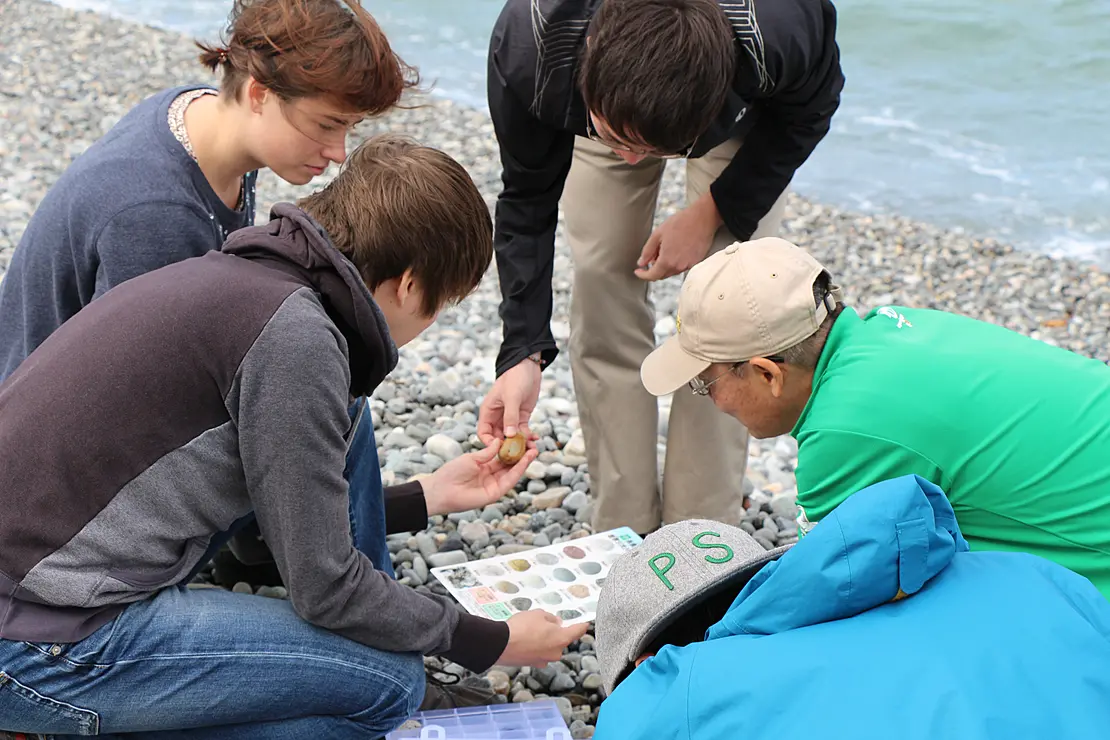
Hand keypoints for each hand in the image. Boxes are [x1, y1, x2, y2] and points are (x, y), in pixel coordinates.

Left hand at [421, 440, 537, 515]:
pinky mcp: (495, 494)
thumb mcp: (472, 458)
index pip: (503, 457)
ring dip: (524, 463)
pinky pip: (509, 481)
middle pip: (511, 465)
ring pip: (513, 473)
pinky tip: (524, 461)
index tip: (523, 440)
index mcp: (485, 467)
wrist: (441, 489)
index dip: (514, 449)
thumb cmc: (452, 472)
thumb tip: (500, 441)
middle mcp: (491, 476)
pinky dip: (518, 471)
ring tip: (533, 451)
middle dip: (523, 456)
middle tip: (533, 445)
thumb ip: (488, 452)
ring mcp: (494, 485)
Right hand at [477, 358, 541, 444]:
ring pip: (512, 436)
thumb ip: (510, 417)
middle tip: (519, 454)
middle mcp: (497, 417)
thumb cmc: (515, 378)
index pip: (484, 433)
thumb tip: (510, 436)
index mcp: (488, 411)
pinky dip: (528, 436)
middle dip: (508, 447)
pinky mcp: (522, 416)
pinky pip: (523, 431)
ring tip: (530, 448)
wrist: (528, 367)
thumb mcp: (511, 397)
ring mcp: (510, 418)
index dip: (489, 443)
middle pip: (498, 438)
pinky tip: (535, 439)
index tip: (500, 450)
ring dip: (520, 443)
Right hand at [497, 610, 590, 667]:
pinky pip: (537, 653)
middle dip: (555, 632)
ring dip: (544, 640)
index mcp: (561, 639)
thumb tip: (555, 623)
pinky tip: (524, 639)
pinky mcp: (532, 664)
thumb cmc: (522, 627)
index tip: (585, 624)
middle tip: (545, 623)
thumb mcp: (538, 614)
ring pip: (548, 647)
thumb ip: (550, 619)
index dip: (581, 626)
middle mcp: (555, 653)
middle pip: (561, 640)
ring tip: (530, 630)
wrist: (501, 645)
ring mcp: (543, 661)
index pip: (577, 632)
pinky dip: (534, 647)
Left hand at [635, 191, 723, 281]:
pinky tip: (675, 249)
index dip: (643, 275)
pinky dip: (675, 262)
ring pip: (672, 271)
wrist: (702, 218)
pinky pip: (682, 267)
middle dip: (654, 268)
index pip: (652, 276)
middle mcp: (679, 267)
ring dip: (665, 265)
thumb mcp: (658, 234)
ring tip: (665, 247)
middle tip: (652, 255)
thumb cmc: (681, 222)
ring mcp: (689, 265)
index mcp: (667, 261)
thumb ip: (647, 251)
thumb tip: (641, 262)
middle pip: (662, 275)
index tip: (638, 271)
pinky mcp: (696, 262)